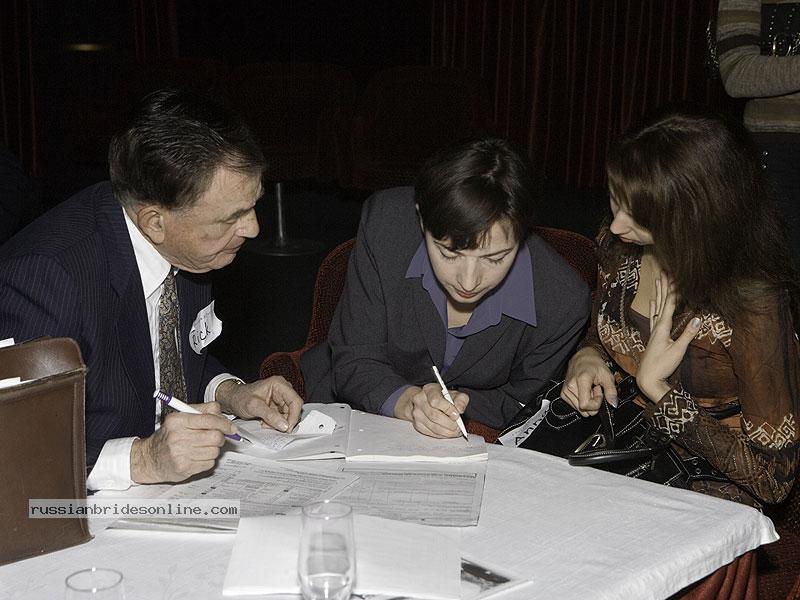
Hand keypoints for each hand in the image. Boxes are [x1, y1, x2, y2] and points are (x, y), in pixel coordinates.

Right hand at [130, 402, 232, 483]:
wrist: (150, 458)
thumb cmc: (169, 436)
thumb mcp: (181, 417)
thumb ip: (203, 411)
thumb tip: (224, 418)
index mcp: (177, 420)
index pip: (209, 419)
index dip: (224, 424)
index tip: (231, 428)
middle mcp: (177, 436)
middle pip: (215, 436)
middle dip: (220, 437)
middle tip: (215, 437)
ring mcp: (180, 453)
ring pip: (214, 451)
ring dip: (213, 449)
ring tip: (202, 447)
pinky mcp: (184, 468)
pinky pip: (209, 463)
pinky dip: (207, 460)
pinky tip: (197, 456)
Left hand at [216, 376, 302, 431]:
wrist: (233, 400)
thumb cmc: (240, 397)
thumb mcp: (253, 406)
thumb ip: (270, 416)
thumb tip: (284, 425)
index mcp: (279, 384)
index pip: (295, 401)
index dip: (294, 415)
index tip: (288, 428)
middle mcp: (282, 390)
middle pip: (294, 409)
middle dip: (285, 421)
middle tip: (274, 427)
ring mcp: (281, 399)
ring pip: (289, 415)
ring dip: (279, 423)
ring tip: (265, 424)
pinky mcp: (278, 406)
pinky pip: (283, 418)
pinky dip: (276, 423)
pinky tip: (266, 423)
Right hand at [394, 383, 468, 437]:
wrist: (426, 401)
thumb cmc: (441, 397)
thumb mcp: (454, 394)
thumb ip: (460, 399)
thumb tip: (460, 409)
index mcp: (429, 390)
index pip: (435, 400)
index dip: (447, 409)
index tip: (457, 415)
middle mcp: (420, 400)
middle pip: (434, 415)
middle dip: (449, 423)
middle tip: (458, 426)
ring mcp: (417, 413)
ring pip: (433, 427)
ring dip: (447, 431)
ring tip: (456, 431)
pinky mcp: (417, 424)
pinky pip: (431, 433)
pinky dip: (442, 435)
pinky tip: (448, 432)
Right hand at [561, 346, 616, 415]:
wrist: (582, 358)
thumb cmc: (594, 364)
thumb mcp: (607, 375)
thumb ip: (611, 391)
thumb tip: (613, 404)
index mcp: (581, 380)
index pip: (585, 405)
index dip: (596, 403)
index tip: (599, 392)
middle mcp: (570, 386)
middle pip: (583, 410)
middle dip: (593, 403)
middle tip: (595, 389)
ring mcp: (565, 391)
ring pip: (580, 410)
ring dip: (588, 402)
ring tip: (590, 389)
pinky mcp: (563, 394)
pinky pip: (576, 407)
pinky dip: (582, 401)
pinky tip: (584, 391)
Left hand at [636, 272, 700, 401]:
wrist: (647, 378)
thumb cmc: (662, 365)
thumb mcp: (678, 351)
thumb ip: (688, 334)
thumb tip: (699, 318)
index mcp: (662, 327)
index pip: (669, 304)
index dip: (673, 290)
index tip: (675, 276)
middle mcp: (656, 326)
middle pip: (661, 302)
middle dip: (664, 286)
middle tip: (663, 271)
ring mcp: (654, 331)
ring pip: (656, 307)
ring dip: (658, 293)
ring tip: (657, 280)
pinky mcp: (654, 336)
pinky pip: (654, 315)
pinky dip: (654, 306)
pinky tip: (653, 302)